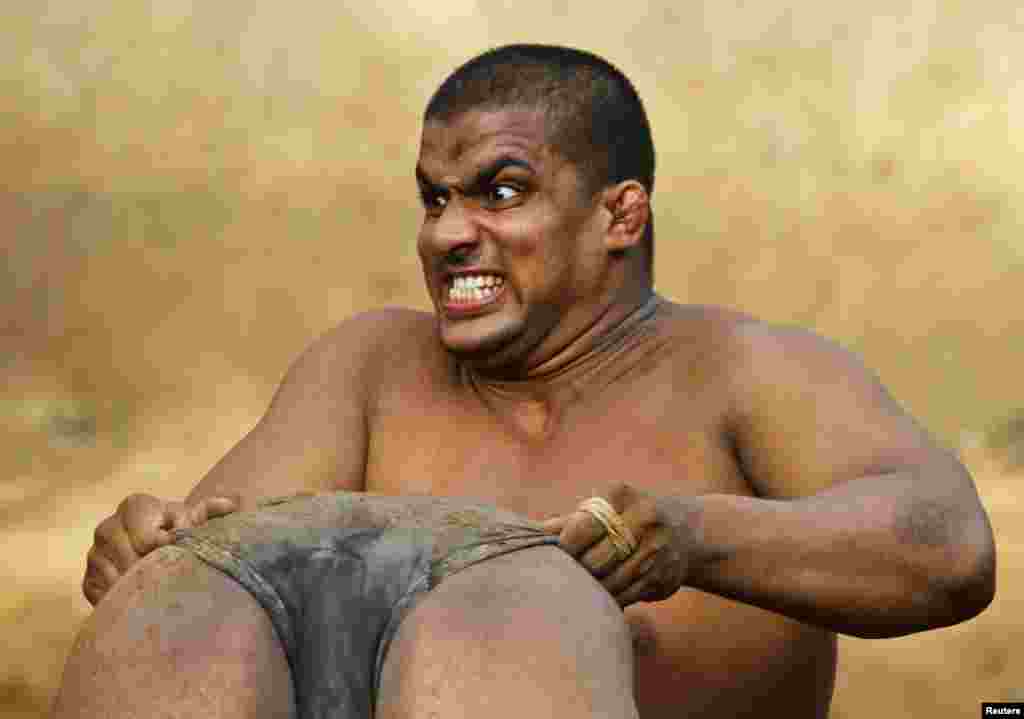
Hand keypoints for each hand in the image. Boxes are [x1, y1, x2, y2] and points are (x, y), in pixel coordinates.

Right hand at [82, 493, 237, 604]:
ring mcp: (95, 554)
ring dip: (142, 583)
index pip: (147, 536)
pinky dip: (125, 596)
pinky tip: (142, 594)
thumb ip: (210, 511)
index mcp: (135, 505)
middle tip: (172, 573)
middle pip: (132, 559)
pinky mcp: (88, 580)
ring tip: (161, 584)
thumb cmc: (179, 530)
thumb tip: (234, 503)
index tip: (178, 551)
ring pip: (119, 577)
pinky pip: (106, 593)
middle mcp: (108, 526)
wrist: (154, 548)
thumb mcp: (194, 519)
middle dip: (154, 567)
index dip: (167, 548)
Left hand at [540, 483, 695, 606]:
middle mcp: (644, 517)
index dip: (564, 548)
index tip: (556, 557)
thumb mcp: (602, 509)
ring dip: (591, 591)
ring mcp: (658, 548)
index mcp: (620, 496)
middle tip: (563, 579)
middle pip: (595, 559)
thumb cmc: (626, 518)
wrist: (685, 531)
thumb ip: (567, 521)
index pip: (582, 526)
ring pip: (611, 582)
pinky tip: (601, 599)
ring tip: (579, 591)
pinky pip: (627, 596)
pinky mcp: (665, 576)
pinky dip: (610, 601)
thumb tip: (527, 533)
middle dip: (577, 572)